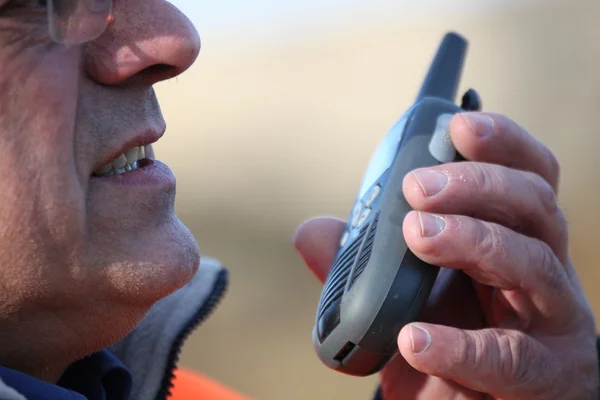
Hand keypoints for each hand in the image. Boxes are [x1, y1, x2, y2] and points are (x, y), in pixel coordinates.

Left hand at [294, 112, 598, 398]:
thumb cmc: (446, 343)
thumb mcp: (402, 294)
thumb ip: (361, 264)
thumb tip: (311, 231)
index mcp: (511, 239)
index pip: (524, 177)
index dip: (501, 143)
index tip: (457, 123)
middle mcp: (542, 270)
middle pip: (534, 205)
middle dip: (478, 184)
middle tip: (419, 185)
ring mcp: (552, 322)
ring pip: (533, 263)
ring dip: (473, 239)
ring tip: (417, 233)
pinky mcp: (545, 377)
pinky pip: (508, 357)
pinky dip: (459, 345)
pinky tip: (414, 337)